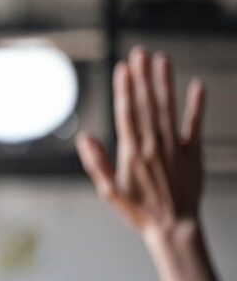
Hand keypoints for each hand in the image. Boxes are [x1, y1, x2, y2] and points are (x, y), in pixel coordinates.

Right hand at [76, 47, 205, 238]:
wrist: (174, 227)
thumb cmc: (138, 210)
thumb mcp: (109, 191)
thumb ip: (97, 163)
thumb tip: (84, 138)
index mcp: (133, 151)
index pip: (128, 113)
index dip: (125, 90)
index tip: (123, 68)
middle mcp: (154, 144)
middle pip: (148, 104)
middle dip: (143, 77)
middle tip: (140, 53)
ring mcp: (175, 146)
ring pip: (169, 108)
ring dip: (165, 82)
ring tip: (162, 59)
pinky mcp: (192, 152)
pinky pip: (195, 124)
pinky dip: (197, 105)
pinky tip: (197, 85)